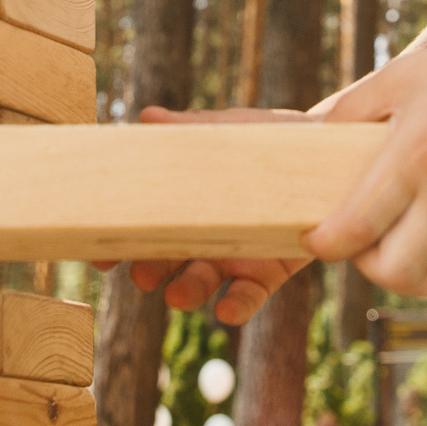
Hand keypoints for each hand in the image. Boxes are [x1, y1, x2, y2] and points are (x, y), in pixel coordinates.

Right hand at [104, 105, 316, 323]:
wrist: (327, 150)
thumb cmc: (265, 138)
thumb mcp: (227, 132)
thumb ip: (188, 130)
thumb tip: (147, 117)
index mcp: (182, 203)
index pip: (140, 226)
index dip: (117, 244)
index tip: (99, 254)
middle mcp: (200, 235)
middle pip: (163, 261)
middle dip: (148, 270)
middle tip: (141, 274)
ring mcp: (232, 257)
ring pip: (198, 284)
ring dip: (184, 292)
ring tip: (176, 295)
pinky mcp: (267, 272)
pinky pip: (246, 297)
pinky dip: (234, 307)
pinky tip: (225, 308)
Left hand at [305, 11, 426, 295]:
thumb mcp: (398, 77)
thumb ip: (348, 110)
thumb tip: (306, 135)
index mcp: (416, 155)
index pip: (358, 226)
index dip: (325, 242)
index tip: (312, 235)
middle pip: (395, 271)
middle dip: (362, 264)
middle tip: (355, 239)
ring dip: (400, 274)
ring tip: (388, 245)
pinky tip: (424, 247)